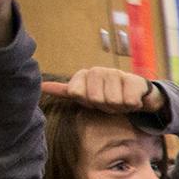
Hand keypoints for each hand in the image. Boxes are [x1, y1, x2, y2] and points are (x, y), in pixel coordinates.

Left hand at [40, 67, 158, 115]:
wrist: (138, 95)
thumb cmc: (108, 95)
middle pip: (95, 99)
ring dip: (119, 107)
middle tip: (111, 103)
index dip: (87, 102)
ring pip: (112, 101)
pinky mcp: (134, 80)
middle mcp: (98, 71)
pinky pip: (129, 101)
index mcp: (84, 74)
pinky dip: (133, 105)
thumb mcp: (84, 95)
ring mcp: (116, 73)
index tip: (94, 100)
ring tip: (122, 101)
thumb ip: (63, 90)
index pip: (76, 93)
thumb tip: (41, 86)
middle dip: (105, 107)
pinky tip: (134, 99)